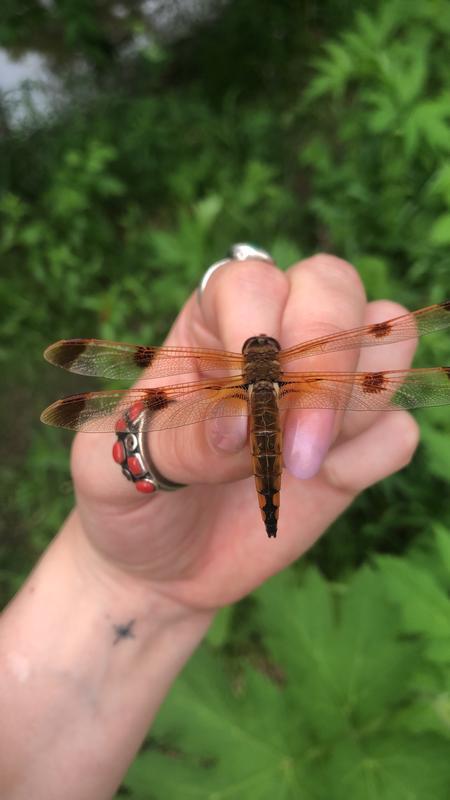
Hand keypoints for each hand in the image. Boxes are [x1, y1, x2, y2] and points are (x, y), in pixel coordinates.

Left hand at [70, 254, 418, 609]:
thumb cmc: (129, 501)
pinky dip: (373, 455)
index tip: (239, 398)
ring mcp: (321, 394)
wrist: (159, 568)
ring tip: (298, 464)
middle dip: (325, 356)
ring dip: (357, 402)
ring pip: (387, 342)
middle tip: (291, 442)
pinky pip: (398, 430)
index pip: (251, 283)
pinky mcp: (353, 449)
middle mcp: (274, 343)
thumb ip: (174, 440)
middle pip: (335, 287)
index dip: (256, 329)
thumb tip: (245, 423)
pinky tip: (324, 484)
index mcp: (206, 326)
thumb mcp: (115, 471)